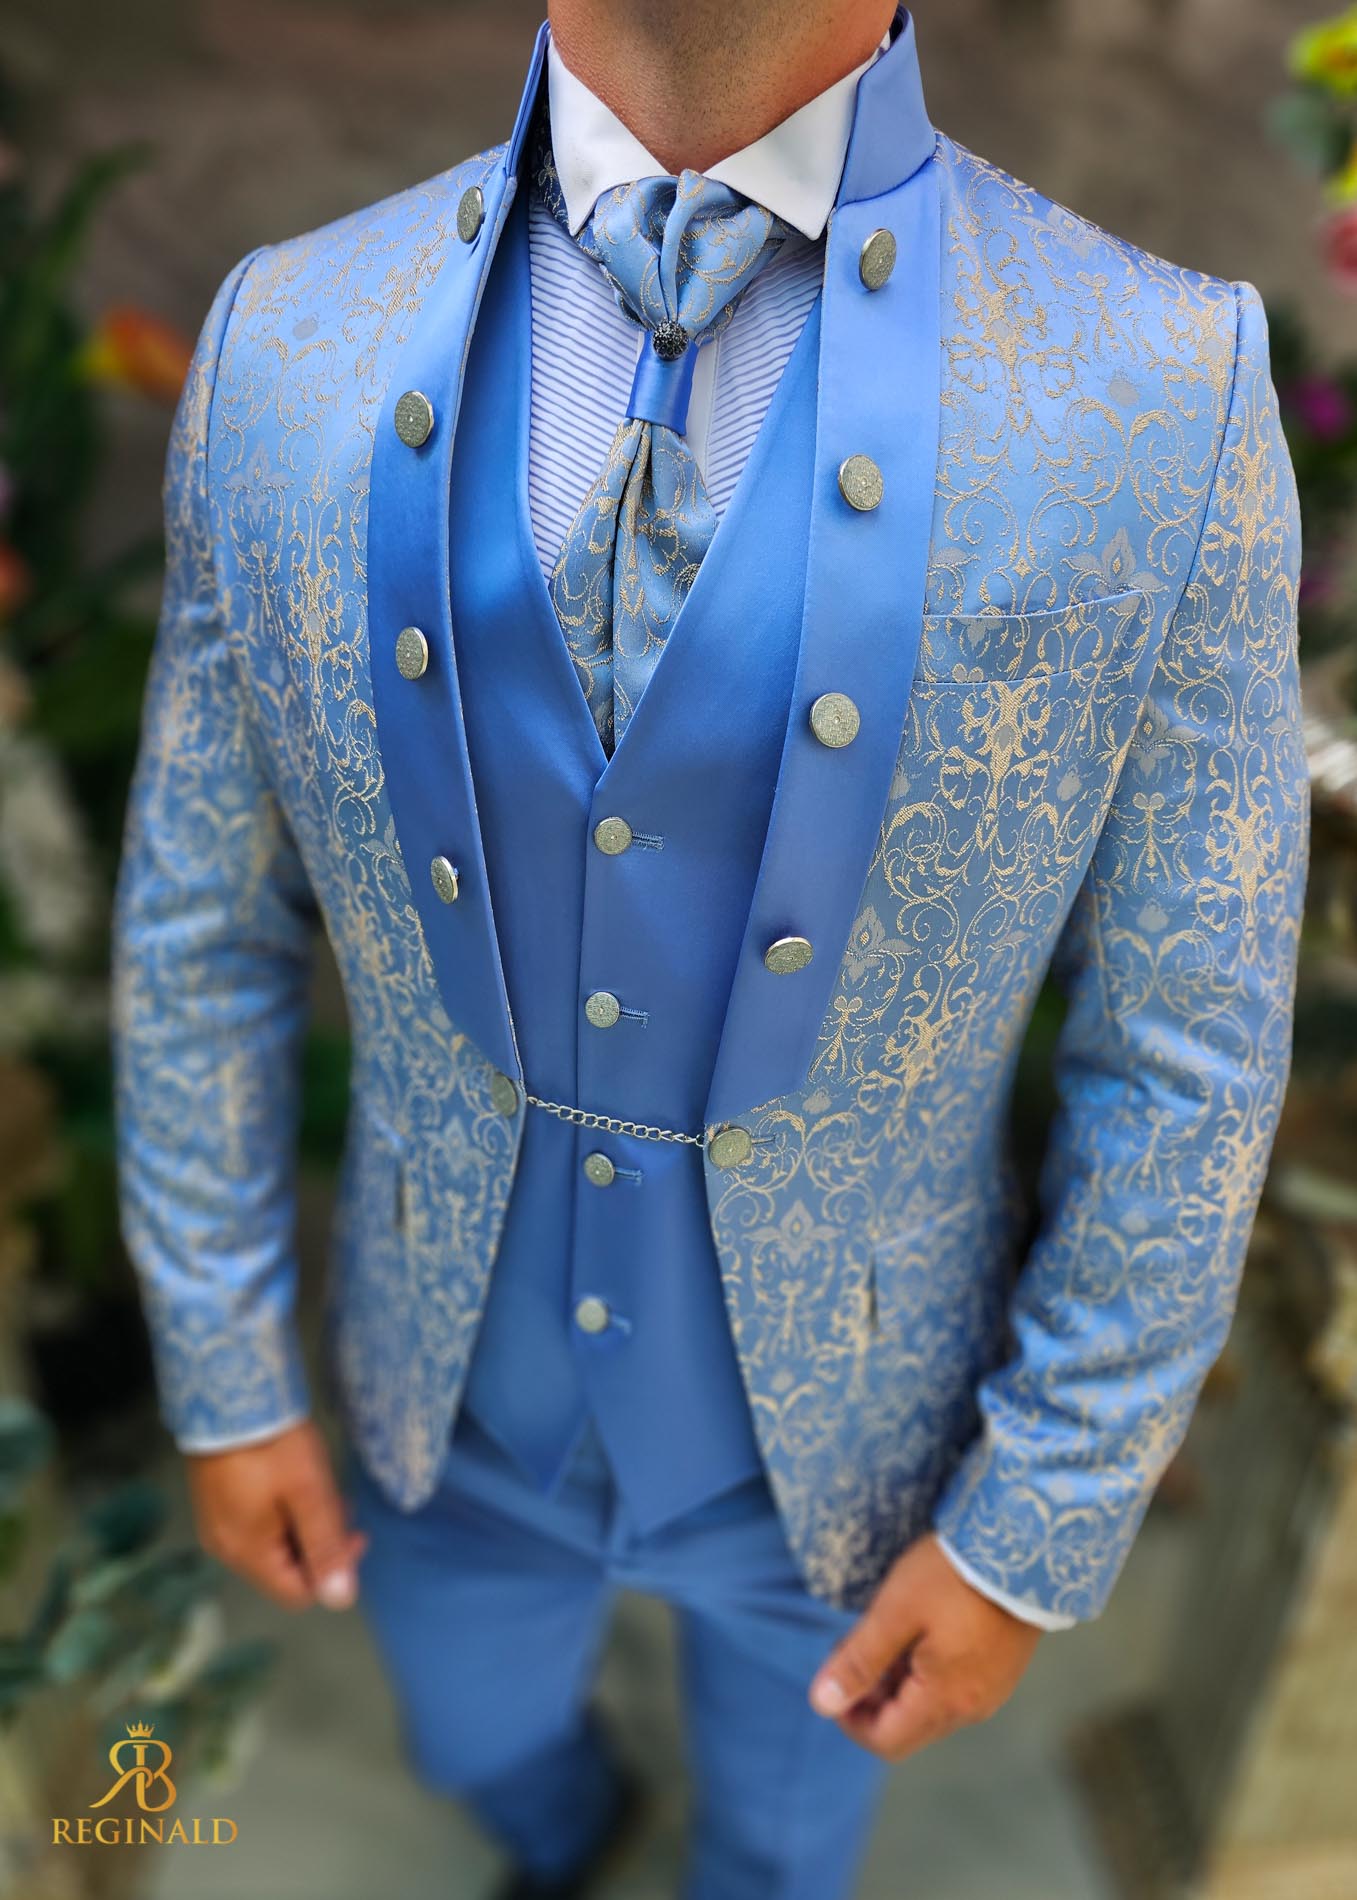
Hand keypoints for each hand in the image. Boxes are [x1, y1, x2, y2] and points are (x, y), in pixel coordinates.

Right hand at [184, 1420, 366, 1612]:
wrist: (226, 1395)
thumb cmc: (271, 1443)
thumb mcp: (309, 1492)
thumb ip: (325, 1546)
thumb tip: (341, 1600)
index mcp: (246, 1553)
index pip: (297, 1593)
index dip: (333, 1571)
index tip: (354, 1531)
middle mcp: (226, 1548)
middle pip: (284, 1570)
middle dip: (319, 1544)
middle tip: (339, 1502)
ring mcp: (218, 1524)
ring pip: (273, 1545)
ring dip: (303, 1525)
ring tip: (321, 1487)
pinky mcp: (217, 1501)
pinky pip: (257, 1524)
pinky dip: (283, 1512)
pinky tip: (295, 1481)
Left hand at [808, 1532, 1041, 1761]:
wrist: (1023, 1547)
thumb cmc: (952, 1575)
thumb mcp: (895, 1612)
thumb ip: (859, 1661)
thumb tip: (821, 1704)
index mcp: (944, 1700)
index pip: (886, 1741)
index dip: (850, 1720)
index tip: (832, 1681)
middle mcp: (972, 1707)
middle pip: (908, 1728)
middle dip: (871, 1699)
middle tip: (852, 1649)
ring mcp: (992, 1689)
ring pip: (929, 1707)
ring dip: (896, 1683)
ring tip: (881, 1633)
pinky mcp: (1001, 1669)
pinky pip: (953, 1688)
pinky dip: (924, 1673)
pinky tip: (916, 1632)